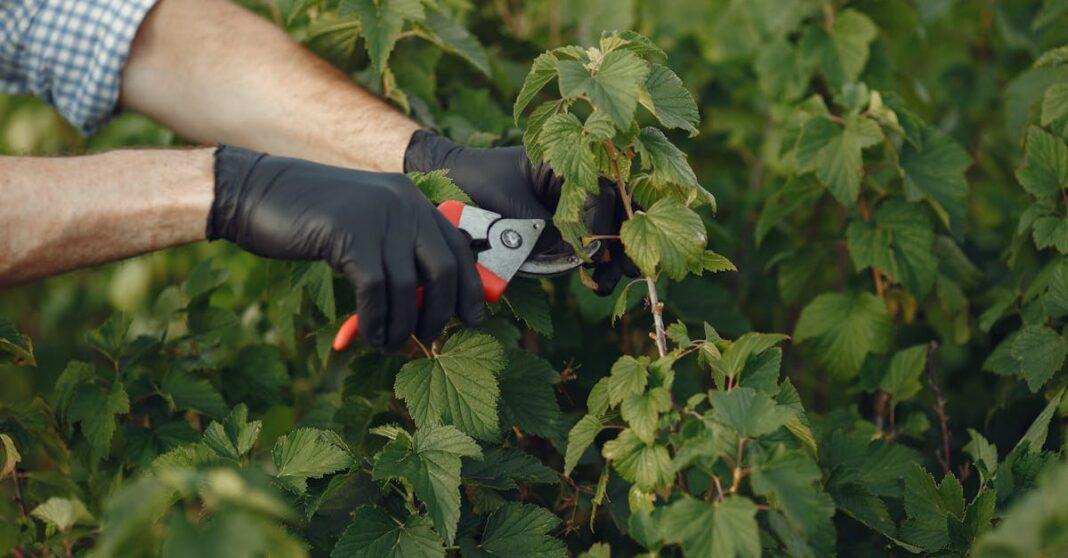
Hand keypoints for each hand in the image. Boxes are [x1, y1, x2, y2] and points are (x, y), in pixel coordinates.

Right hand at [208, 145, 483, 350]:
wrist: (256, 191)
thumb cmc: (309, 217)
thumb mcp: (363, 225)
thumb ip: (395, 250)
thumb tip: (426, 300)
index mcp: (411, 199)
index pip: (457, 247)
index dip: (469, 288)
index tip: (473, 318)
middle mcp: (402, 203)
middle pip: (443, 269)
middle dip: (440, 312)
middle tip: (429, 336)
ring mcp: (376, 217)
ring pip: (408, 287)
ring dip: (403, 326)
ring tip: (392, 345)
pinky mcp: (348, 234)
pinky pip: (376, 291)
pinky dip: (376, 321)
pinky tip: (371, 336)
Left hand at [403, 130, 638, 294]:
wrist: (450, 181)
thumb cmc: (477, 182)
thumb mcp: (512, 206)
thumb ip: (547, 228)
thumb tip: (580, 255)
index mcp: (568, 159)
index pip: (602, 192)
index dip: (602, 224)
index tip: (594, 251)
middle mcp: (577, 178)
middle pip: (617, 209)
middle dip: (624, 241)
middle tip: (628, 270)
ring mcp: (572, 201)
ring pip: (608, 226)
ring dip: (613, 256)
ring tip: (607, 284)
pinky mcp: (562, 222)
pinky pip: (588, 239)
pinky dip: (595, 260)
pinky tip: (596, 280)